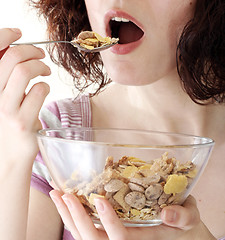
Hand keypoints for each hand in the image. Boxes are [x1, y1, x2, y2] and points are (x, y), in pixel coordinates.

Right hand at [0, 28, 50, 165]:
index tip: (18, 32)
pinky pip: (39, 91)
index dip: (5, 34)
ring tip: (45, 71)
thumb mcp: (0, 98)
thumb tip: (16, 52)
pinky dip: (45, 86)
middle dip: (31, 50)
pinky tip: (44, 90)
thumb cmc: (5, 124)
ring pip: (25, 71)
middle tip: (41, 55)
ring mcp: (5, 110)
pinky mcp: (22, 122)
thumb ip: (5, 78)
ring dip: (41, 66)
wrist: (7, 156)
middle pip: (12, 57)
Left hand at [49, 190, 215, 239]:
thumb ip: (184, 218)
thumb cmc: (183, 227)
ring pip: (84, 236)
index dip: (109, 222)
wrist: (178, 235)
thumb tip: (168, 213)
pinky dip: (72, 217)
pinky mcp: (107, 234)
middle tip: (64, 195)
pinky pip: (85, 230)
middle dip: (77, 218)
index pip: (121, 239)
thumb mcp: (191, 220)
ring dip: (68, 216)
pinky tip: (65, 201)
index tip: (98, 200)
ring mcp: (112, 239)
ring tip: (56, 195)